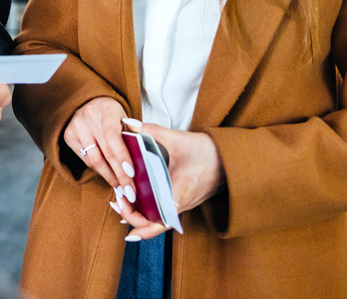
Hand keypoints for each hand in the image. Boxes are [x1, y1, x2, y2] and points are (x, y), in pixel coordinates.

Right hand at [63, 97, 136, 193]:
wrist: (88, 102)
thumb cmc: (111, 114)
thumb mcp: (124, 118)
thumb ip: (132, 135)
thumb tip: (143, 160)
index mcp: (107, 109)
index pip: (113, 136)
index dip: (122, 156)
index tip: (132, 174)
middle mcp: (89, 117)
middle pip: (105, 151)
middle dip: (120, 174)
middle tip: (130, 191)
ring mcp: (76, 126)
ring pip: (94, 160)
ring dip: (109, 176)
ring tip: (121, 187)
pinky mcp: (68, 136)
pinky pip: (86, 160)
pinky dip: (99, 170)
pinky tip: (109, 176)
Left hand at [114, 120, 225, 241]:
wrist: (229, 157)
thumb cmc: (205, 151)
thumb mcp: (176, 138)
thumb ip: (150, 130)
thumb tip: (128, 122)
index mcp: (177, 195)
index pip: (156, 222)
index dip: (138, 224)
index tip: (122, 215)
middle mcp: (180, 206)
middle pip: (153, 225)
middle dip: (132, 218)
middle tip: (117, 203)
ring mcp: (182, 205)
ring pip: (158, 219)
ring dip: (140, 213)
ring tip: (122, 200)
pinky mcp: (183, 200)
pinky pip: (164, 211)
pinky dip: (149, 208)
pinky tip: (138, 197)